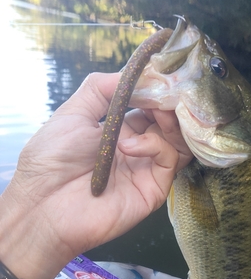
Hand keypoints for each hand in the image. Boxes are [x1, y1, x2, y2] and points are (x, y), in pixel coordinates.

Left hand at [0, 72, 190, 278]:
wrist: (45, 206)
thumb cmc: (51, 160)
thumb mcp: (72, 114)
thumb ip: (101, 89)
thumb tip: (135, 72)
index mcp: (118, 132)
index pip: (149, 108)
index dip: (156, 91)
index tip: (161, 75)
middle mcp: (136, 149)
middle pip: (168, 123)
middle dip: (168, 103)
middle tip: (166, 93)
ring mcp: (146, 169)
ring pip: (176, 141)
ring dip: (170, 121)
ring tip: (157, 112)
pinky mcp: (153, 189)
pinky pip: (168, 160)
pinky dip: (154, 145)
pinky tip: (129, 146)